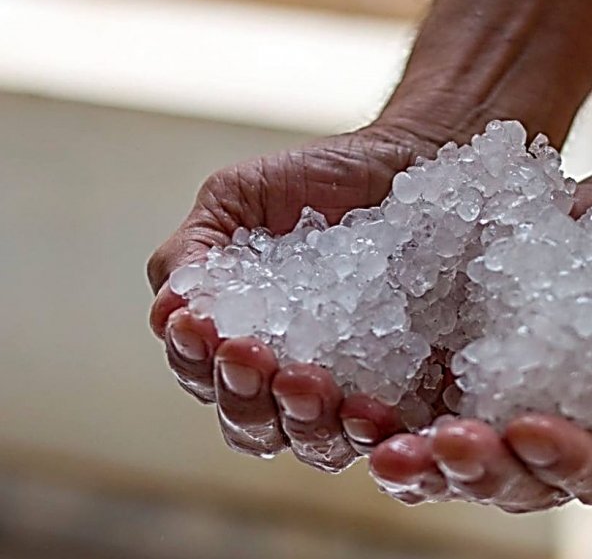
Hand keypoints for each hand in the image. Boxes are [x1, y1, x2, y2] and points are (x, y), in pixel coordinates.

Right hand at [147, 123, 438, 471]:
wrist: (406, 161)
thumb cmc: (317, 179)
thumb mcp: (239, 198)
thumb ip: (193, 250)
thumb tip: (165, 310)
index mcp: (240, 342)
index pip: (204, 377)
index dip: (194, 362)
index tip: (199, 327)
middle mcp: (291, 378)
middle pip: (252, 427)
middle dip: (243, 397)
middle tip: (251, 356)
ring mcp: (352, 391)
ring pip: (315, 443)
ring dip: (302, 420)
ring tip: (308, 380)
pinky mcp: (412, 391)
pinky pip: (391, 431)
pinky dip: (373, 430)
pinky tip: (368, 407)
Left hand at [367, 178, 591, 509]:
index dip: (569, 461)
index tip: (532, 429)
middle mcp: (581, 445)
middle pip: (526, 481)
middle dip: (483, 468)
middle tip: (444, 446)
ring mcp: (526, 410)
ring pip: (470, 456)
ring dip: (426, 459)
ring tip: (385, 444)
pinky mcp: (484, 373)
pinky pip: (437, 402)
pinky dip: (400, 408)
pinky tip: (361, 396)